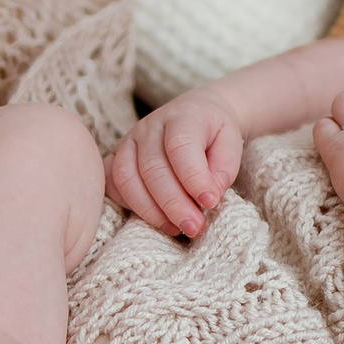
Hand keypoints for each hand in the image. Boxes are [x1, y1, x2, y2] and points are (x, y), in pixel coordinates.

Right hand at [107, 89, 241, 236]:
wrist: (195, 114)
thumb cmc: (214, 134)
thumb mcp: (231, 142)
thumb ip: (224, 168)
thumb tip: (209, 196)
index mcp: (182, 117)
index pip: (180, 146)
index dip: (194, 178)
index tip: (210, 202)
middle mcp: (150, 127)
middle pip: (152, 168)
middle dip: (174, 204)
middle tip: (194, 227)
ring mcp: (129, 141)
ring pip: (126, 178)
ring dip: (150, 210)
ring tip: (175, 229)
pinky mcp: (116, 157)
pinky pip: (112, 184)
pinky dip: (129, 205)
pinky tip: (155, 219)